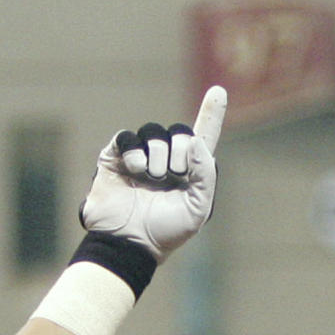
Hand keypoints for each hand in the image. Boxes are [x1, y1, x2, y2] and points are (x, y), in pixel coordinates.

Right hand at [79, 85, 226, 261]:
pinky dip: (134, 150)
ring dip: (156, 155)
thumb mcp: (197, 210)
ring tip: (151, 178)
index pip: (202, 138)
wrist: (129, 244)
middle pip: (178, 132)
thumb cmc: (164, 234)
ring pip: (154, 133)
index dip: (211, 114)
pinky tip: (135, 169)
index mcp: (189, 174)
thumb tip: (196, 142)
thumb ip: (205, 176)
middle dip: (178, 152)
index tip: (219, 91)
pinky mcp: (116, 158)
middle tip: (171, 175)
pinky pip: (128, 137)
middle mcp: (166, 163)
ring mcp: (140, 159)